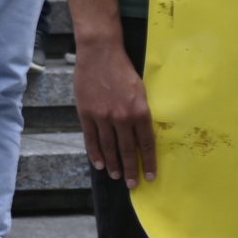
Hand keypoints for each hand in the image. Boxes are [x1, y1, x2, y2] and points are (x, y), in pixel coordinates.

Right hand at [77, 37, 155, 182]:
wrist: (100, 53)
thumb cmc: (123, 70)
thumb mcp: (140, 91)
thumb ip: (140, 112)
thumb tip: (139, 133)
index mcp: (140, 111)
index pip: (146, 144)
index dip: (149, 162)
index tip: (151, 176)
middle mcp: (122, 117)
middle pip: (127, 150)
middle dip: (130, 169)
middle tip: (132, 184)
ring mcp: (102, 116)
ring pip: (109, 147)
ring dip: (112, 164)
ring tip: (115, 176)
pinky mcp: (86, 113)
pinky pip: (91, 138)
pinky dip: (95, 153)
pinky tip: (98, 163)